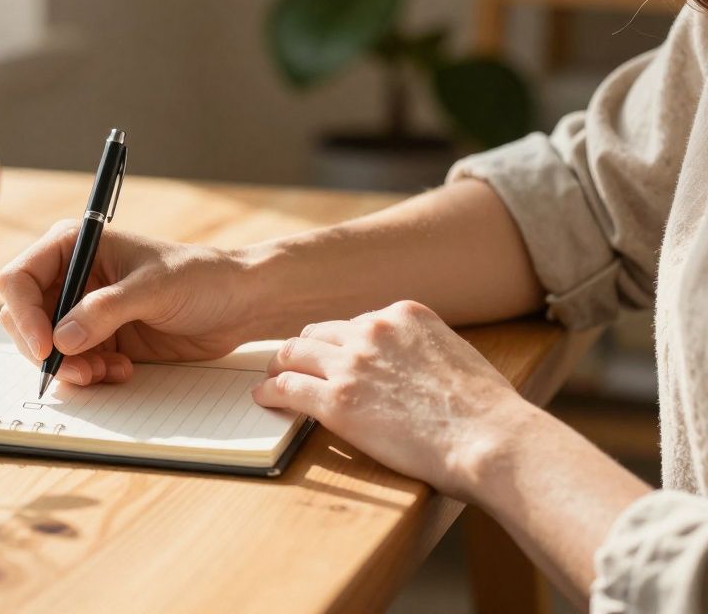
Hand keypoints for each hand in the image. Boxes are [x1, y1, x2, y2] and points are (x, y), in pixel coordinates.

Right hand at [0, 221, 262, 384]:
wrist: (238, 304)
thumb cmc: (201, 277)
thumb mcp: (153, 288)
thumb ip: (105, 311)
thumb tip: (61, 338)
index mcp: (75, 246)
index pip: (20, 278)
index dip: (25, 314)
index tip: (45, 346)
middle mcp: (72, 277)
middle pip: (25, 318)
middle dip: (45, 348)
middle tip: (78, 370)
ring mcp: (84, 311)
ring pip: (47, 347)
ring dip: (69, 367)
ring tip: (105, 372)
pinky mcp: (100, 339)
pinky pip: (74, 363)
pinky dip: (89, 374)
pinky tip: (121, 370)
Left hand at [251, 299, 529, 496]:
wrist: (488, 438)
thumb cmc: (485, 410)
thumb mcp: (455, 353)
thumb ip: (422, 348)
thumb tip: (407, 364)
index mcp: (405, 314)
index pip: (355, 322)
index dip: (340, 342)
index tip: (331, 354)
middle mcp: (373, 329)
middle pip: (319, 333)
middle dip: (305, 349)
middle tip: (291, 363)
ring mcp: (352, 363)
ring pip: (295, 353)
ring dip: (279, 365)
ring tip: (271, 377)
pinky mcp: (336, 400)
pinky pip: (287, 387)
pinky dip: (269, 391)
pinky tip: (263, 397)